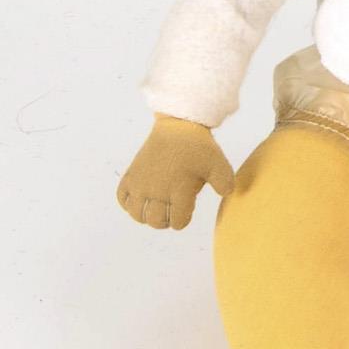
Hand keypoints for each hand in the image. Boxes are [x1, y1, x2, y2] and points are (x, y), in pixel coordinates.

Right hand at [116, 114, 233, 229]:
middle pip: (156, 221)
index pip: (178, 222)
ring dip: (147, 215)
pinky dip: (129, 203)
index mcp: (179, 190)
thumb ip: (225, 182)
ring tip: (157, 205)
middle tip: (172, 209)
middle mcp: (157, 191)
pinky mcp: (131, 175)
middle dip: (166, 220)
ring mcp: (141, 184)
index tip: (186, 209)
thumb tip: (226, 195)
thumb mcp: (218, 164)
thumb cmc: (199, 147)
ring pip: (137, 214)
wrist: (178, 125)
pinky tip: (141, 198)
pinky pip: (122, 199)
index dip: (184, 219)